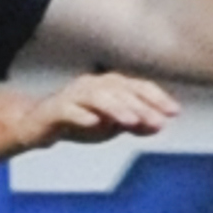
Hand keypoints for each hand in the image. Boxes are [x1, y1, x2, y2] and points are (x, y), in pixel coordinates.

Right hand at [17, 72, 181, 151]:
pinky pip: (68, 110)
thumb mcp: (111, 127)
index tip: (174, 112)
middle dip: (141, 107)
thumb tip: (159, 125)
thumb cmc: (78, 122)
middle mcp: (92, 85)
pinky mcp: (53, 110)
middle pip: (120, 91)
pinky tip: (94, 123)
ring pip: (96, 97)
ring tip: (131, 121)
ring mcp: (72, 96)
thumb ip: (134, 125)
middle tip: (157, 122)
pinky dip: (81, 115)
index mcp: (108, 86)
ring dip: (116, 108)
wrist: (38, 127)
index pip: (137, 87)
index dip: (157, 98)